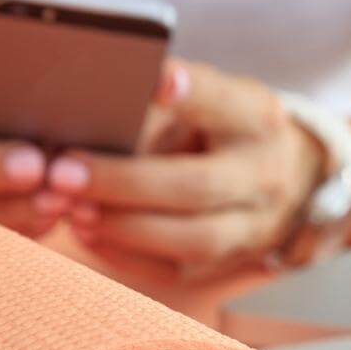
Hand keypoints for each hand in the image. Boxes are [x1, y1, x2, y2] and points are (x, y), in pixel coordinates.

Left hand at [47, 60, 324, 282]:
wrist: (287, 176)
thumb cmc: (224, 127)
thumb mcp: (210, 100)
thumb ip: (161, 107)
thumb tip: (85, 113)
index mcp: (257, 120)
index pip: (225, 102)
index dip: (193, 92)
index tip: (158, 79)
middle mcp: (264, 174)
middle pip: (198, 185)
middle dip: (125, 182)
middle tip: (63, 172)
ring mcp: (255, 227)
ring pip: (192, 239)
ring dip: (124, 227)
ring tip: (72, 209)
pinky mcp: (231, 263)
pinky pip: (176, 270)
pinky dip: (124, 253)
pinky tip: (87, 232)